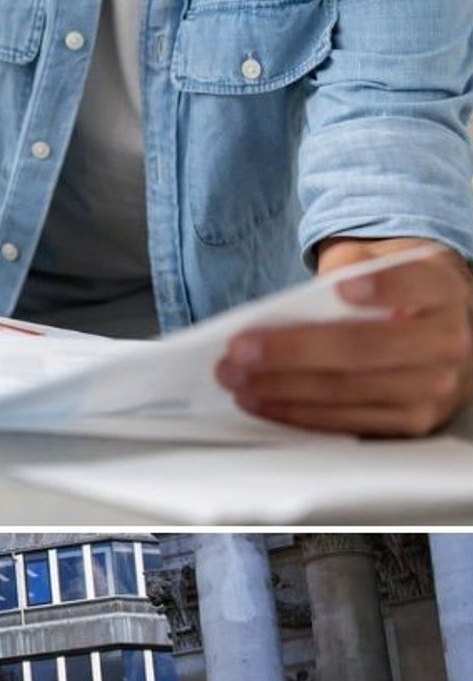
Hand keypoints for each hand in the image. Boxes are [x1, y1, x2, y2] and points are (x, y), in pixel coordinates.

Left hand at [214, 240, 472, 436]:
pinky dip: (299, 413)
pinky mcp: (413, 421)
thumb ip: (346, 267)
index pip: (417, 284)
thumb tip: (298, 300)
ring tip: (235, 378)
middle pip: (366, 348)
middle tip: (240, 349)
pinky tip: (261, 401)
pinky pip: (351, 422)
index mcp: (441, 291)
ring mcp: (435, 388)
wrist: (435, 327)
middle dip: (295, 351)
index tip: (344, 288)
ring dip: (285, 388)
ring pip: (352, 390)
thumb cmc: (390, 289)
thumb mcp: (374, 260)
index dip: (384, 288)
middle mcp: (447, 342)